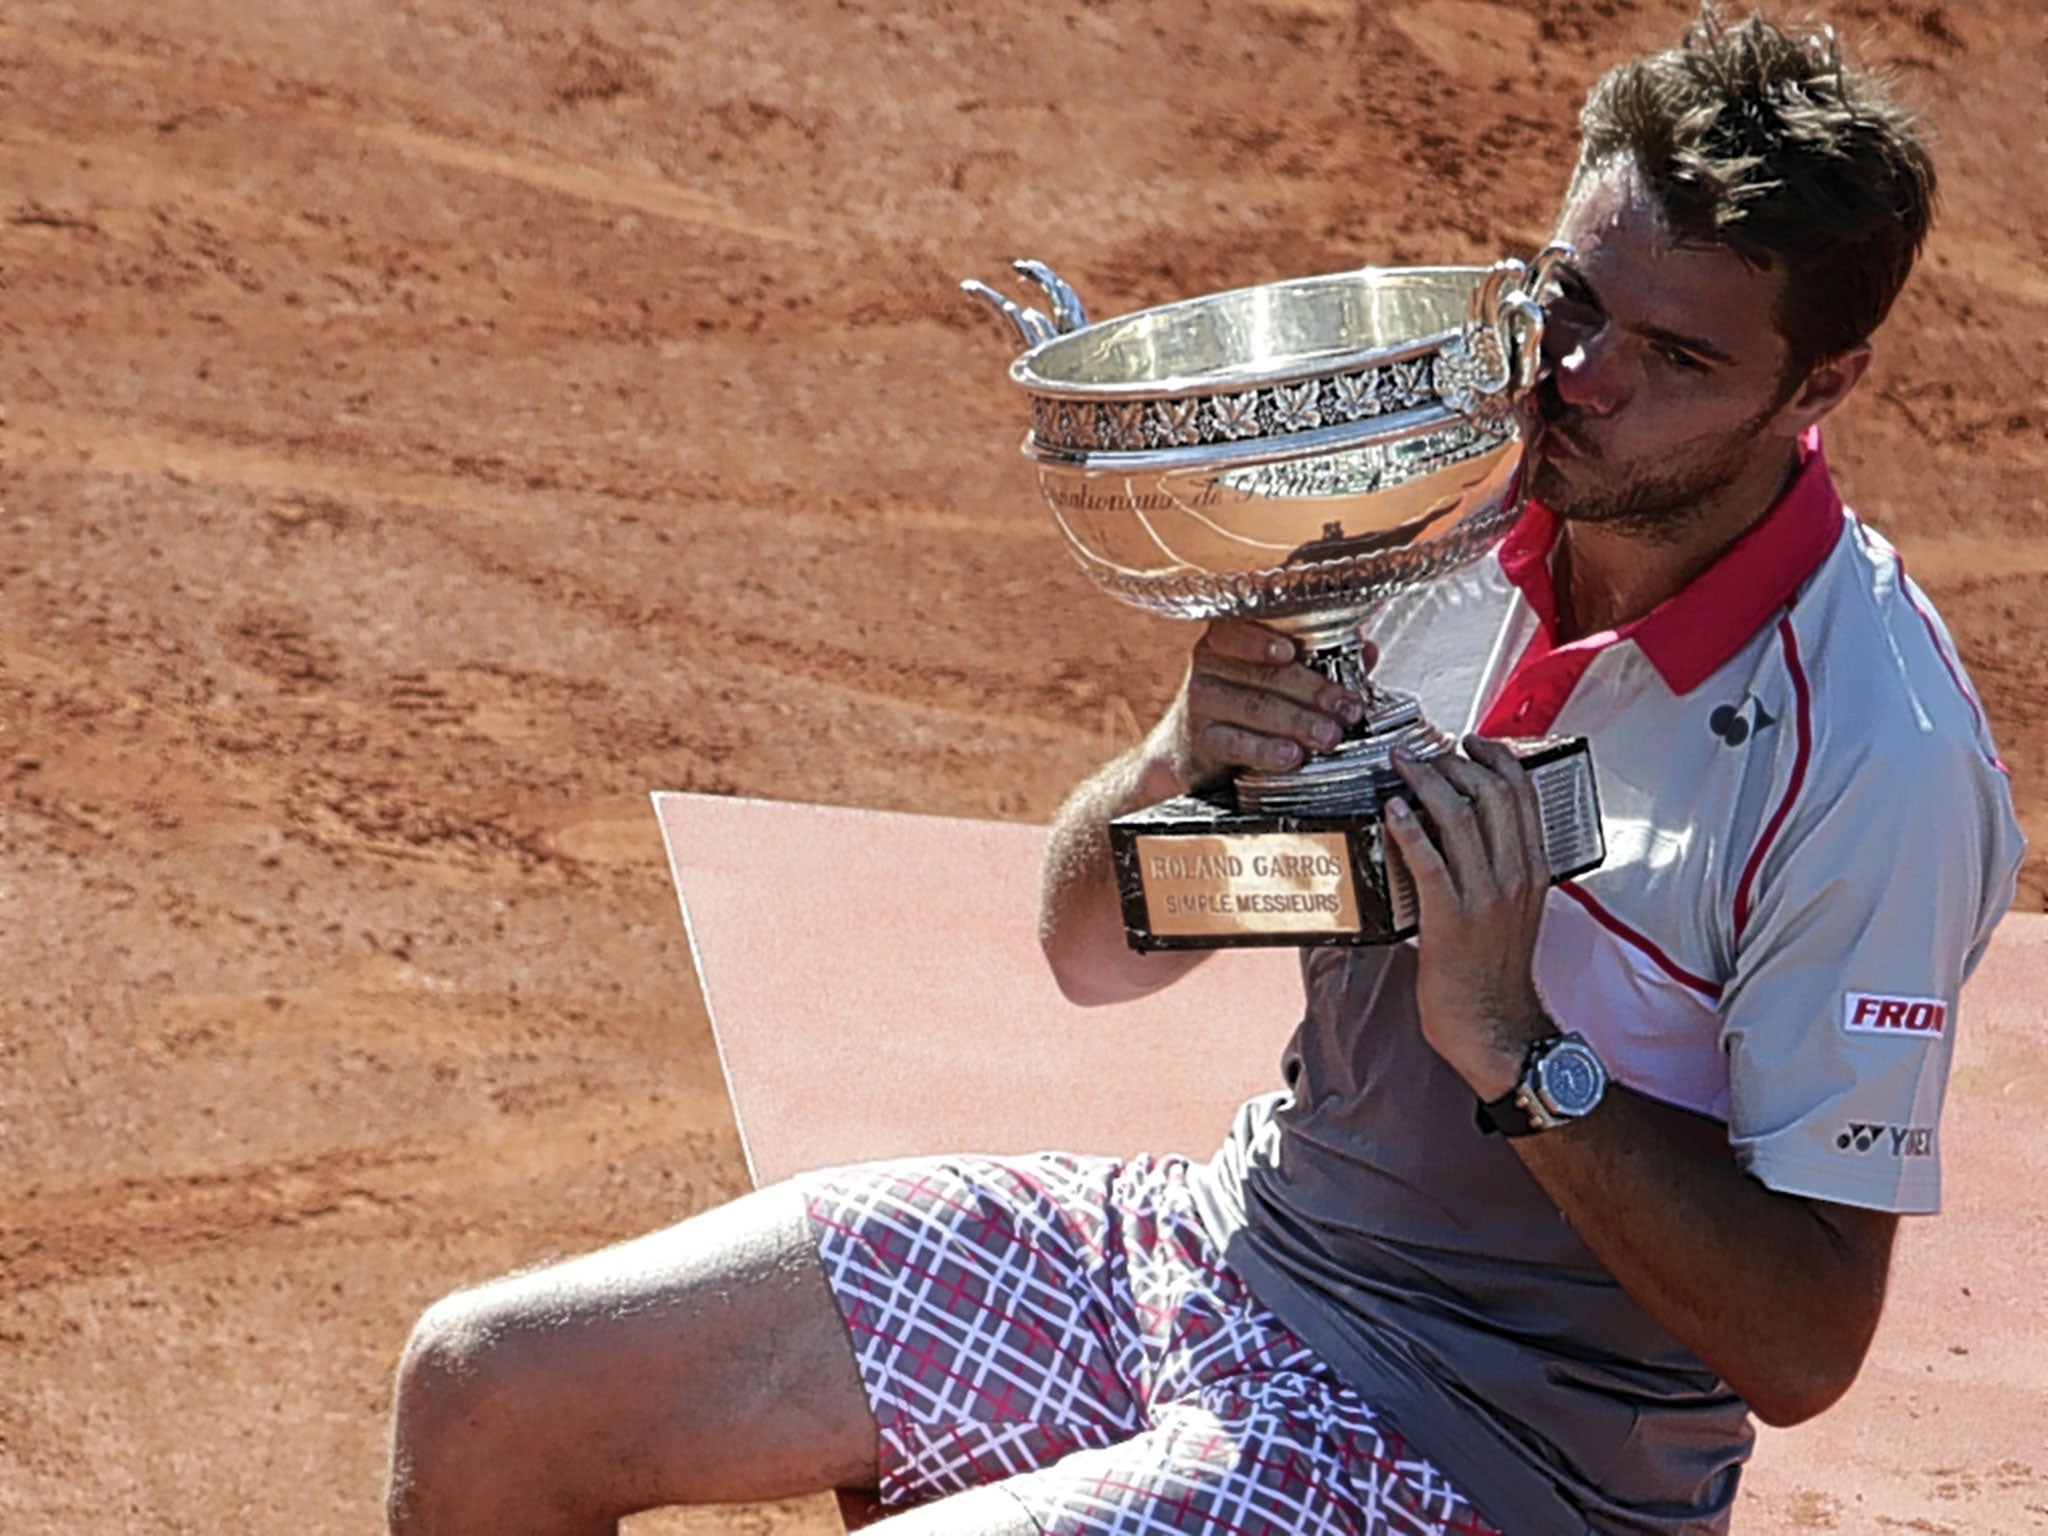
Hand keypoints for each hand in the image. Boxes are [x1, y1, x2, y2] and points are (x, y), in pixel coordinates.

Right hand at [1165, 619, 1366, 792]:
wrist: (1191, 747)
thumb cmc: (1242, 701)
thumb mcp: (1273, 675)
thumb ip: (1320, 661)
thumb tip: (1366, 650)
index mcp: (1228, 638)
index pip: (1242, 629)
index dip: (1265, 640)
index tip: (1292, 652)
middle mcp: (1209, 664)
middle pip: (1264, 675)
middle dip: (1313, 692)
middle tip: (1347, 709)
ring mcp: (1201, 702)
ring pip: (1255, 708)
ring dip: (1298, 723)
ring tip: (1330, 735)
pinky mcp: (1201, 740)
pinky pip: (1237, 743)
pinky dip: (1267, 750)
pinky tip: (1291, 756)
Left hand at [1384, 734, 1551, 1098]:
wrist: (1495, 1027)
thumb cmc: (1496, 971)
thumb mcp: (1516, 909)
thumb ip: (1501, 868)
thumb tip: (1470, 830)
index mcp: (1533, 869)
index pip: (1523, 794)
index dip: (1496, 758)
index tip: (1472, 742)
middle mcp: (1514, 875)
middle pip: (1491, 794)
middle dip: (1454, 762)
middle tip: (1424, 752)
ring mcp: (1484, 896)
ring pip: (1459, 817)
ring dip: (1425, 782)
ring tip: (1402, 766)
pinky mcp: (1450, 919)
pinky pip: (1429, 861)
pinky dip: (1409, 829)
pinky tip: (1393, 811)